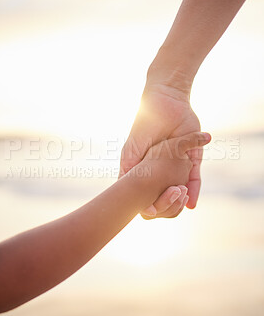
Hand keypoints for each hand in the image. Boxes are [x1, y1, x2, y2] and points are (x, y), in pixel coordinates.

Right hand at [120, 80, 205, 217]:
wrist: (165, 104)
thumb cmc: (144, 126)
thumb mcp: (132, 150)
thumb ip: (128, 169)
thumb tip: (121, 192)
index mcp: (146, 169)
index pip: (145, 193)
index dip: (146, 204)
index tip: (147, 211)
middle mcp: (162, 171)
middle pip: (163, 195)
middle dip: (164, 204)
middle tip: (164, 205)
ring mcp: (178, 166)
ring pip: (179, 190)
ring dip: (179, 199)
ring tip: (180, 203)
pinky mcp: (193, 159)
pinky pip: (195, 179)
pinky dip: (194, 191)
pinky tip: (191, 203)